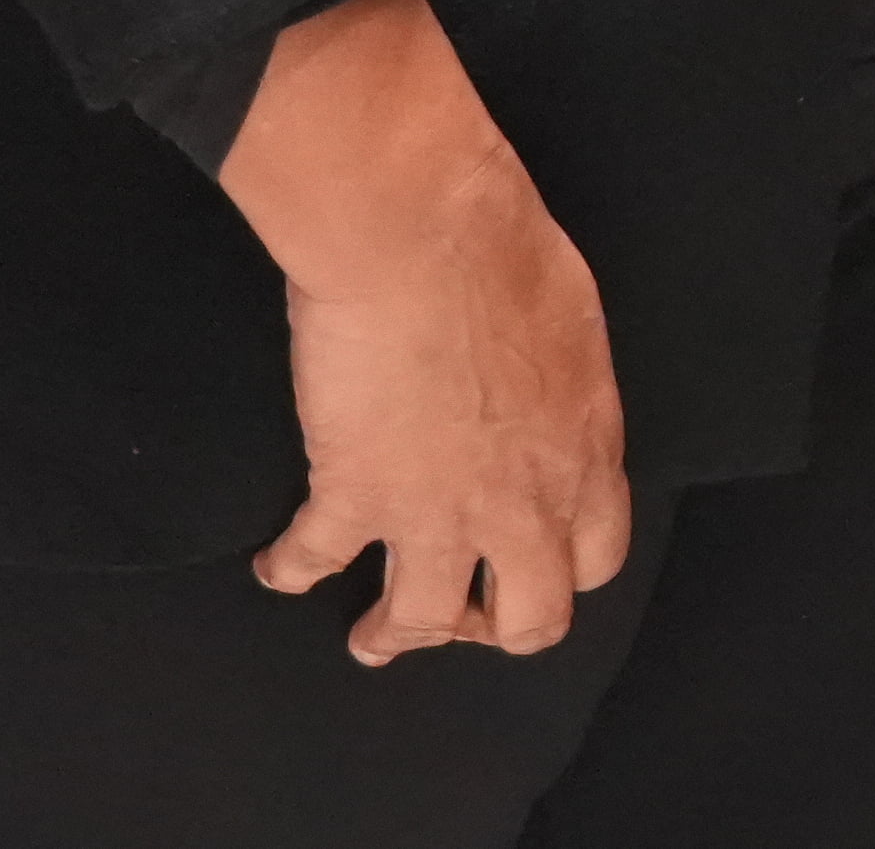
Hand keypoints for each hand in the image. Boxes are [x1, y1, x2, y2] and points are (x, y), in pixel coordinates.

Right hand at [216, 0, 632, 667]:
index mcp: (583, 451)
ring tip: (371, 639)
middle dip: (492, 629)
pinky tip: (278, 566)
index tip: (531, 573)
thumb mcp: (572, 328)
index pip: (597, 556)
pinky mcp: (354, 495)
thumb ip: (560, 391)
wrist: (428, 235)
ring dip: (393, 635)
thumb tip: (543, 400)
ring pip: (422, 619)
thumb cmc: (507, 251)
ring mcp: (438, 508)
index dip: (562, 575)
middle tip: (459, 620)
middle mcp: (522, 499)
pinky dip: (290, 569)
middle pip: (528, 617)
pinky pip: (315, 562)